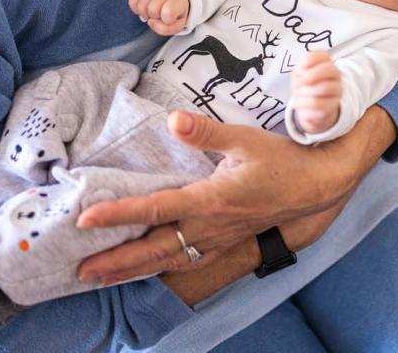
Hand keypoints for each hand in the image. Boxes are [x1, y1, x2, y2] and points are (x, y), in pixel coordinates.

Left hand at [74, 106, 395, 285]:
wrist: (318, 184)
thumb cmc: (282, 159)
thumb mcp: (245, 138)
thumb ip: (205, 132)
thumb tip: (173, 119)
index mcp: (210, 199)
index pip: (155, 209)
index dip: (118, 215)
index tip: (86, 220)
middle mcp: (211, 226)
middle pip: (154, 249)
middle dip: (115, 261)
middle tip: (79, 271)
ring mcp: (219, 238)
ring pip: (169, 260)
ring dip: (133, 270)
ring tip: (101, 278)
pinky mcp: (228, 242)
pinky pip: (189, 261)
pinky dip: (162, 268)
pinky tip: (148, 271)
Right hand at [128, 0, 189, 34]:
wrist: (174, 0)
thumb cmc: (175, 14)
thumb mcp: (176, 26)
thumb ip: (164, 29)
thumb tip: (150, 21)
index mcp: (180, 0)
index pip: (168, 12)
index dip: (165, 21)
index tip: (168, 19)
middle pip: (152, 9)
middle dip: (154, 17)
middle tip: (159, 16)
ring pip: (141, 5)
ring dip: (145, 13)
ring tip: (153, 12)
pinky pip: (132, 1)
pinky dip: (136, 8)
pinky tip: (145, 8)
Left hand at [290, 51, 341, 134]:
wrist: (310, 108)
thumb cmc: (305, 85)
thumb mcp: (300, 72)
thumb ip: (302, 67)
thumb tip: (305, 75)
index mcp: (329, 63)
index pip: (323, 55)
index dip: (307, 62)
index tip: (300, 70)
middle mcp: (337, 76)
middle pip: (329, 69)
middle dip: (309, 76)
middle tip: (299, 83)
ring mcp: (337, 92)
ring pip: (323, 88)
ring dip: (304, 91)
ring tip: (297, 95)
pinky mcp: (332, 107)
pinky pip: (317, 104)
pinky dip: (303, 104)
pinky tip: (298, 103)